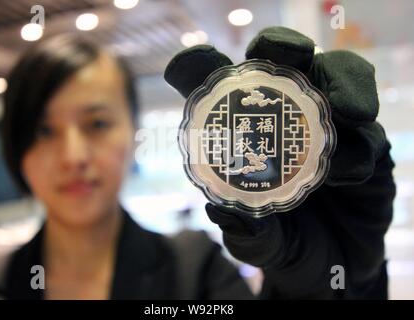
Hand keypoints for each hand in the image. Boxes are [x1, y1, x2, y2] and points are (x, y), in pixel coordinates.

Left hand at [165, 27, 394, 298]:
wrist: (334, 272)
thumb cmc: (285, 246)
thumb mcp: (258, 246)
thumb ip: (244, 233)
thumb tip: (221, 212)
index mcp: (247, 135)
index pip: (223, 91)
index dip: (204, 68)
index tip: (192, 64)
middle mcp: (287, 122)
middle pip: (284, 65)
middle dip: (284, 48)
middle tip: (292, 54)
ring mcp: (328, 130)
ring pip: (337, 80)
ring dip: (341, 82)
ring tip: (348, 108)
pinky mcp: (367, 148)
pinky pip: (368, 137)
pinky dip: (360, 148)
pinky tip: (347, 175)